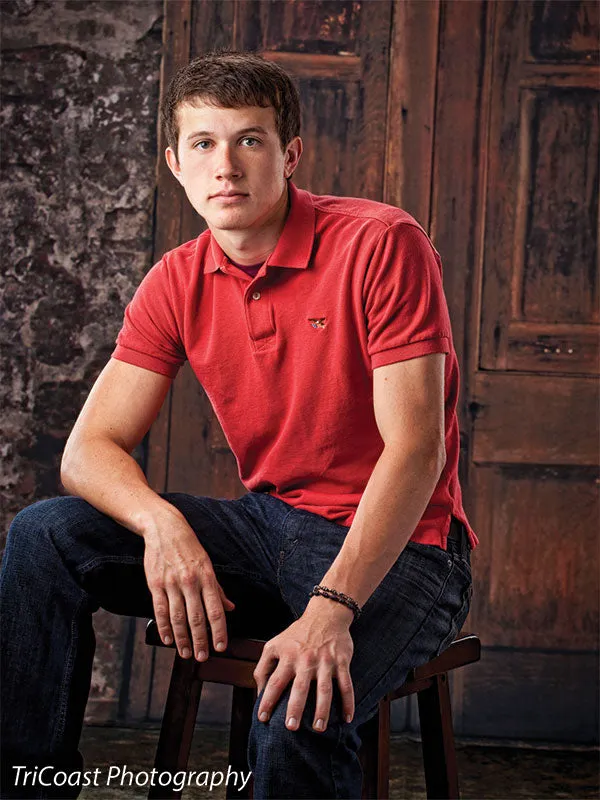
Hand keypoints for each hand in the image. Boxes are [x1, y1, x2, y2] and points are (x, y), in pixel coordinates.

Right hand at [142, 506, 234, 660]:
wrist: (165, 529)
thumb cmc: (189, 547)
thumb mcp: (208, 565)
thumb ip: (218, 589)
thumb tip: (230, 608)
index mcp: (207, 576)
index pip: (215, 609)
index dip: (219, 630)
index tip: (221, 646)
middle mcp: (190, 581)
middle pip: (197, 617)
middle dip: (201, 640)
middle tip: (202, 657)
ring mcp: (171, 583)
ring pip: (178, 617)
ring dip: (182, 638)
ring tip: (186, 653)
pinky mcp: (155, 584)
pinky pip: (160, 610)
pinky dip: (164, 627)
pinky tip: (168, 640)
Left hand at [253, 597, 354, 732]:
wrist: (325, 614)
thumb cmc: (297, 635)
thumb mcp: (274, 644)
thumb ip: (263, 667)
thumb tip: (259, 692)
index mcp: (288, 656)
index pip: (275, 681)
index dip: (267, 700)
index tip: (262, 718)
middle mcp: (306, 660)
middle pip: (300, 687)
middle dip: (295, 708)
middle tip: (291, 728)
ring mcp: (325, 661)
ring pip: (324, 689)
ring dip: (322, 709)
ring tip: (318, 728)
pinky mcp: (341, 661)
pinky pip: (346, 684)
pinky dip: (348, 702)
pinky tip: (347, 718)